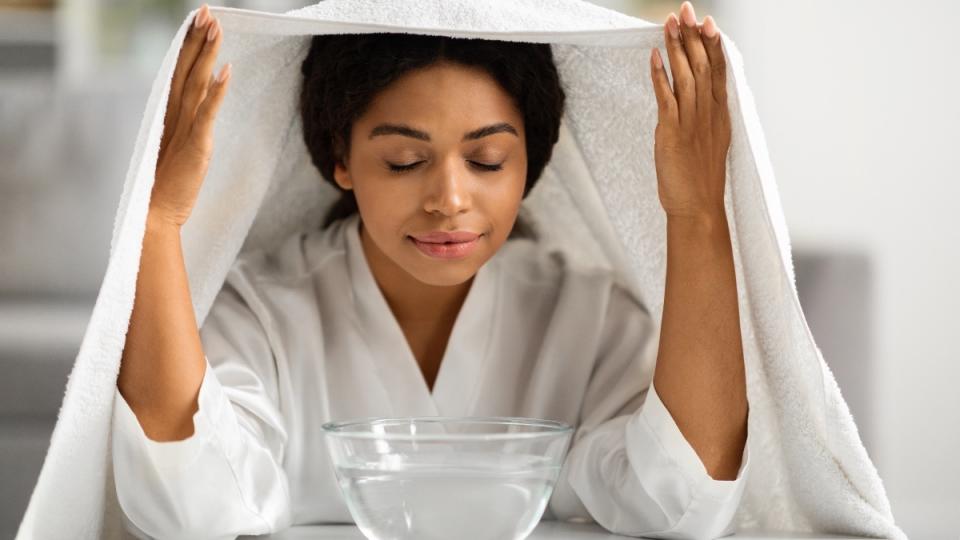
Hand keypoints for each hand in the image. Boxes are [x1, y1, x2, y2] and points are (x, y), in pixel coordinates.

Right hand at [150, 3, 230, 227]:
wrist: (155, 214)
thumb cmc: (168, 186)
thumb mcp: (181, 150)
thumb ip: (189, 129)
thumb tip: (201, 113)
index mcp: (170, 116)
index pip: (180, 73)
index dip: (190, 47)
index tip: (199, 22)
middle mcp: (175, 116)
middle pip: (186, 70)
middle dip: (197, 40)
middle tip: (207, 12)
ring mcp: (184, 129)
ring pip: (197, 83)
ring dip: (206, 55)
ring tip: (215, 28)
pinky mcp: (197, 145)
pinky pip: (208, 113)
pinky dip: (217, 92)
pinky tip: (226, 70)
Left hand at [649, 1, 730, 219]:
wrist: (698, 208)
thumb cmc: (701, 179)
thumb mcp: (711, 142)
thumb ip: (707, 118)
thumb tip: (700, 101)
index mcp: (721, 115)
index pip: (719, 71)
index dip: (713, 44)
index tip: (708, 22)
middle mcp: (709, 114)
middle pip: (702, 66)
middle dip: (693, 36)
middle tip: (685, 10)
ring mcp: (692, 122)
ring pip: (686, 76)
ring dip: (677, 47)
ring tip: (669, 23)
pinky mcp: (673, 133)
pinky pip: (666, 97)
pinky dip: (660, 75)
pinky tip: (655, 56)